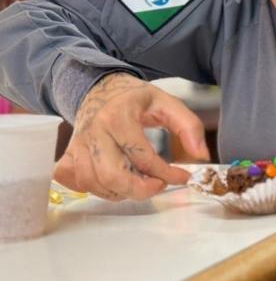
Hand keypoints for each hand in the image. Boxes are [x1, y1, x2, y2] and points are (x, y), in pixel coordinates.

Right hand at [54, 73, 209, 200]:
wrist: (100, 89)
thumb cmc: (135, 98)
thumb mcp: (168, 103)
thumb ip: (190, 127)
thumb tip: (200, 155)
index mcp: (118, 117)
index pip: (143, 157)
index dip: (167, 174)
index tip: (183, 176)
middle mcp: (94, 132)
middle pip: (113, 176)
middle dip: (141, 189)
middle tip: (158, 185)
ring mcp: (78, 145)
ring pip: (95, 184)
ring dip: (122, 191)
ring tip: (140, 181)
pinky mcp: (68, 154)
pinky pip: (77, 182)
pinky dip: (97, 189)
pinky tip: (115, 181)